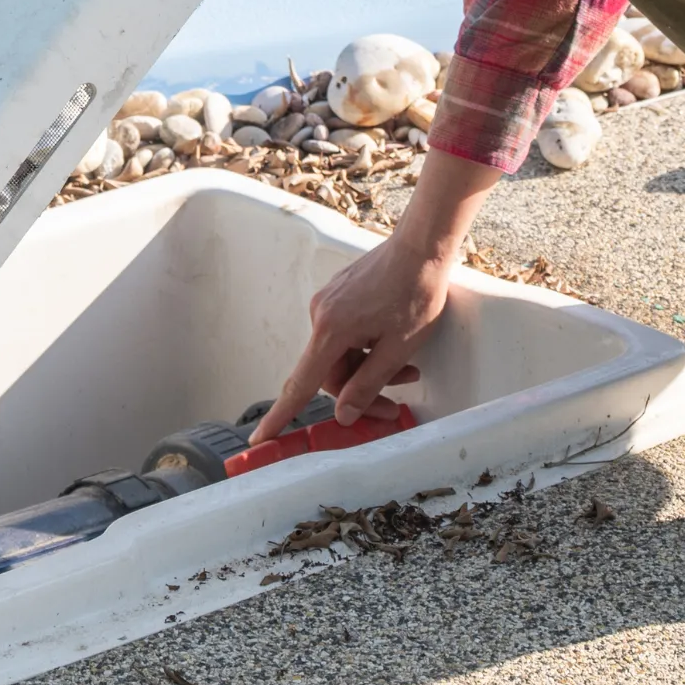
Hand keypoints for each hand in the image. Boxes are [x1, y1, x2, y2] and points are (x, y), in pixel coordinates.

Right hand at [250, 149, 502, 442]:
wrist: (421, 247)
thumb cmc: (415, 291)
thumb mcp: (398, 347)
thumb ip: (368, 384)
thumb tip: (344, 413)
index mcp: (331, 330)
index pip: (301, 384)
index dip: (281, 416)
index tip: (262, 438)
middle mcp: (321, 314)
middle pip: (330, 372)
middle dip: (360, 392)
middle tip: (393, 404)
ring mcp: (329, 303)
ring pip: (341, 354)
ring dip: (369, 369)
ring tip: (408, 370)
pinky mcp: (339, 296)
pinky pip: (345, 335)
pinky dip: (366, 348)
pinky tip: (394, 346)